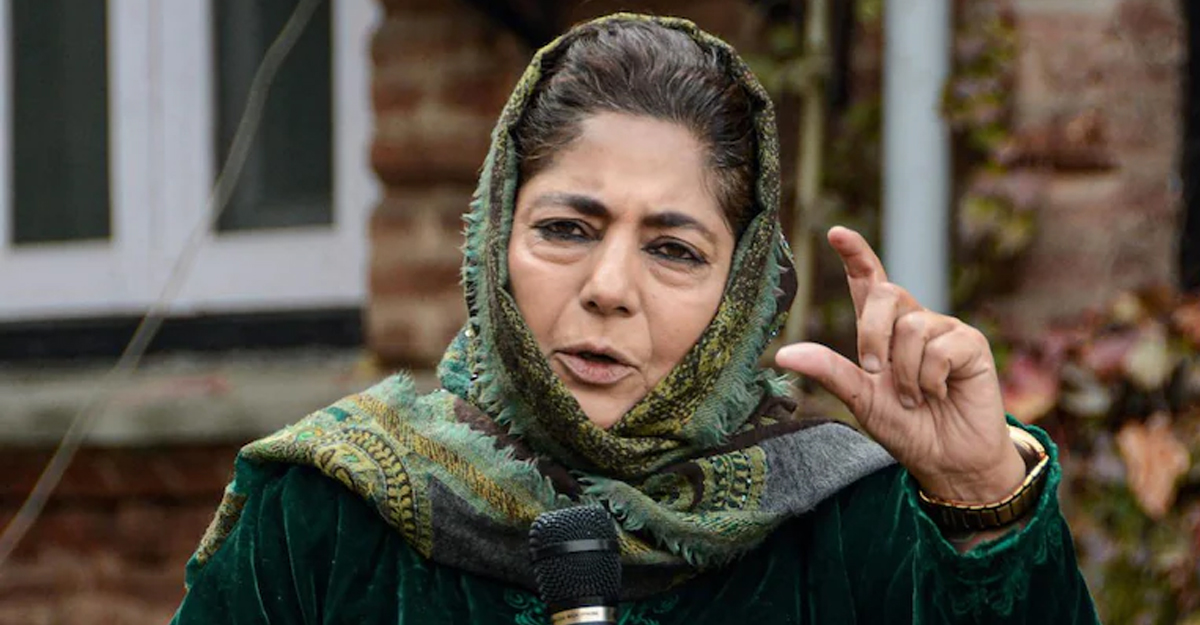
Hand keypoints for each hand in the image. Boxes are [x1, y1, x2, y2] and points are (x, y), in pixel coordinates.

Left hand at [775, 226, 1024, 503]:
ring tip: (915, 398)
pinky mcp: (970, 344)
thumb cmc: (907, 428)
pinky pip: (940, 347)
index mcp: (883, 331)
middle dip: (872, 333)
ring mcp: (944, 330)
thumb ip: (829, 371)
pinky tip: (940, 393)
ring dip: (905, 372)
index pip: (869, 281)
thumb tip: (783, 354)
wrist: (949, 461)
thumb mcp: (861, 400)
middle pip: (887, 293)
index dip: (855, 254)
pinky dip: (930, 378)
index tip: (836, 233)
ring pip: (911, 327)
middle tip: (874, 372)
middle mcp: (913, 322)